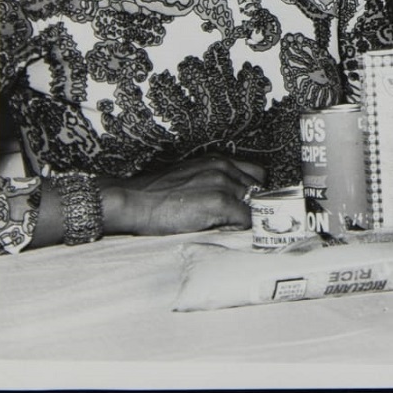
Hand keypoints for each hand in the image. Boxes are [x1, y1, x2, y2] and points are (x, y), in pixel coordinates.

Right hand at [98, 155, 267, 237]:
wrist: (133, 200)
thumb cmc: (156, 194)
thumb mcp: (190, 177)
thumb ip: (213, 182)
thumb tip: (232, 201)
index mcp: (218, 161)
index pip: (256, 174)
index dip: (253, 193)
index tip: (247, 207)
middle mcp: (224, 167)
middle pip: (258, 188)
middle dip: (251, 205)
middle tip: (237, 221)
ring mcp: (223, 184)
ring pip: (254, 204)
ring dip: (245, 218)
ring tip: (227, 228)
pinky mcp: (219, 202)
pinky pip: (245, 219)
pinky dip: (239, 228)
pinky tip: (222, 231)